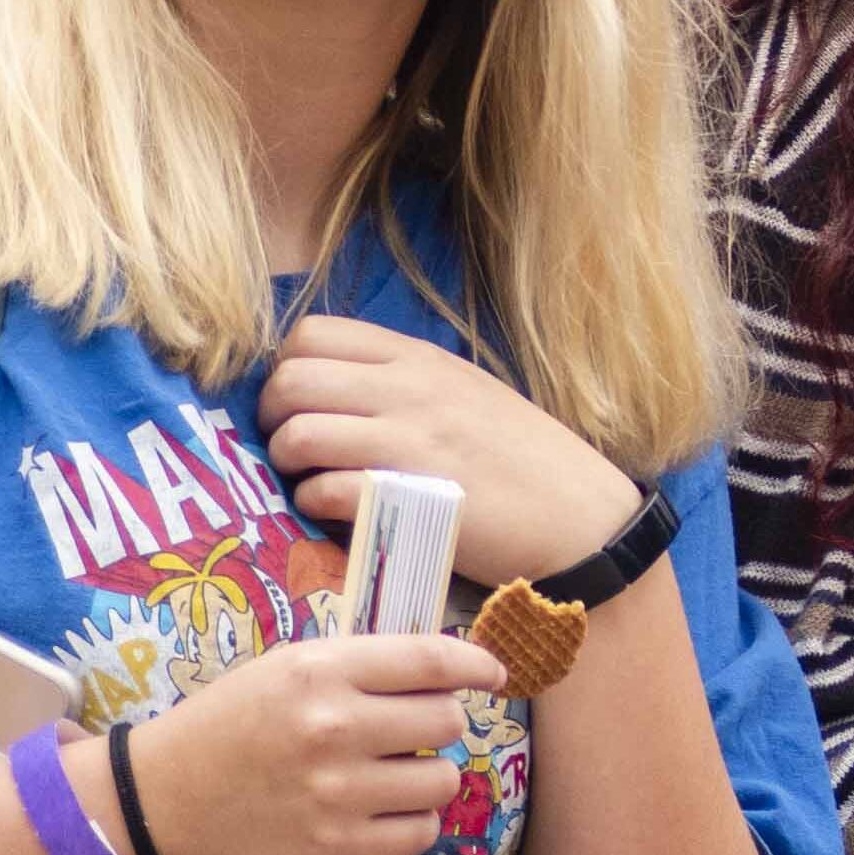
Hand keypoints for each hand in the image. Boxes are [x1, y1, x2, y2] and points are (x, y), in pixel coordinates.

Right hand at [113, 628, 501, 854]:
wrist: (163, 802)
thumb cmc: (229, 727)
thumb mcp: (283, 669)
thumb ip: (358, 666)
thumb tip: (445, 667)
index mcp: (320, 671)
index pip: (431, 662)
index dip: (475, 666)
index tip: (492, 674)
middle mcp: (334, 729)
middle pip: (446, 722)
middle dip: (437, 724)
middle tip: (408, 732)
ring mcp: (337, 794)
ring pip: (442, 781)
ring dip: (427, 777)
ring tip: (390, 775)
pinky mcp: (337, 849)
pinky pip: (420, 833)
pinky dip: (411, 823)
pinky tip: (380, 812)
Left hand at [262, 317, 645, 589]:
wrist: (583, 520)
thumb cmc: (529, 461)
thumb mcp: (469, 394)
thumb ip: (406, 383)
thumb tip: (337, 388)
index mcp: (419, 359)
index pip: (312, 334)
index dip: (287, 368)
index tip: (300, 402)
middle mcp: (408, 390)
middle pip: (291, 380)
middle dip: (271, 417)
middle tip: (287, 446)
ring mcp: (408, 444)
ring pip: (298, 434)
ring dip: (288, 464)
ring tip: (307, 481)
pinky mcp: (408, 499)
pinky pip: (324, 491)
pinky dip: (314, 503)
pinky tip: (333, 512)